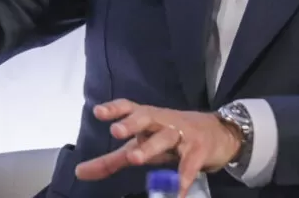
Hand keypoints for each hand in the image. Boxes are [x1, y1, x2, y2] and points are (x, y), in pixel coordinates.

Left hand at [75, 99, 241, 196]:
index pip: (130, 107)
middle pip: (146, 117)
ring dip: (150, 146)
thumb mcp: (141, 145)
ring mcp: (182, 134)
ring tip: (134, 158)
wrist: (219, 134)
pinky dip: (182, 177)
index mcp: (148, 118)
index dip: (115, 109)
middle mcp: (163, 121)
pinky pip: (189, 164)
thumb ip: (111, 160)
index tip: (98, 112)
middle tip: (116, 132)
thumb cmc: (172, 138)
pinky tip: (176, 192)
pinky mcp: (199, 150)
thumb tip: (79, 172)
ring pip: (165, 137)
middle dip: (131, 123)